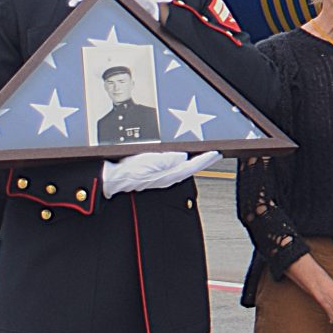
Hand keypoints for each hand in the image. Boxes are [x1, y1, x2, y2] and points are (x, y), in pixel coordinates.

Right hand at [101, 150, 215, 194]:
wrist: (115, 179)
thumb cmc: (130, 171)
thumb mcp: (150, 161)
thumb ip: (168, 159)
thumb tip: (183, 156)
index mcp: (169, 174)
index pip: (192, 166)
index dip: (205, 159)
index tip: (216, 153)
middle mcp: (168, 177)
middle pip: (191, 168)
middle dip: (204, 161)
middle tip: (215, 155)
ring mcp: (162, 177)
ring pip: (184, 169)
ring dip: (195, 162)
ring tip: (204, 156)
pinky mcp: (156, 175)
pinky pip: (175, 169)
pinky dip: (184, 164)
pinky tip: (183, 161)